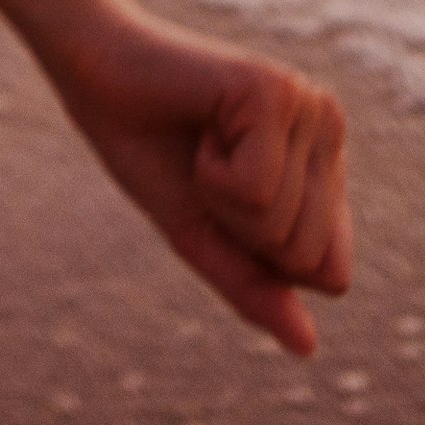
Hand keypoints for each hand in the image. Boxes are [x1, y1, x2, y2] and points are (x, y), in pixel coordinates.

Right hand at [37, 0, 354, 356]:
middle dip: (239, 231)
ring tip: (202, 143)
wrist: (94, 76)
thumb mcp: (203, 236)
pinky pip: (256, 189)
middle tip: (207, 170)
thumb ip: (255, 287)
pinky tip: (200, 125)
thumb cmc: (150, 149)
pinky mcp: (274, 91)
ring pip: (281, 223)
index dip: (262, 258)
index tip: (224, 201)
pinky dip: (211, 174)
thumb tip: (308, 348)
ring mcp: (307, 106)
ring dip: (220, 199)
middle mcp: (330, 131)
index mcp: (324, 165)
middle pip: (307, 256)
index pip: (330, 273)